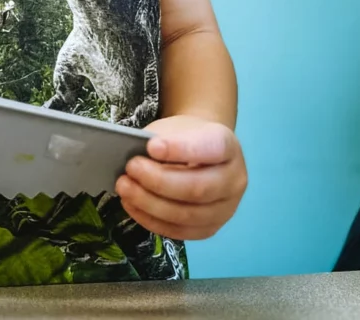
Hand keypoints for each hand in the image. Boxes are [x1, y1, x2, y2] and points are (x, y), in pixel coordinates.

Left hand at [115, 115, 246, 240]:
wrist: (201, 150)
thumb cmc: (185, 137)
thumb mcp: (175, 128)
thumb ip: (161, 141)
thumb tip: (135, 159)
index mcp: (228, 146)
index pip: (210, 148)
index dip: (180, 149)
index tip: (151, 146)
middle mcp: (234, 180)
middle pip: (198, 188)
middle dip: (159, 181)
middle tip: (130, 168)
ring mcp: (226, 209)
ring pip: (188, 215)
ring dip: (150, 204)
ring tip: (124, 187)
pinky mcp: (210, 229)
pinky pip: (180, 232)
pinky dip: (151, 220)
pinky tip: (131, 205)